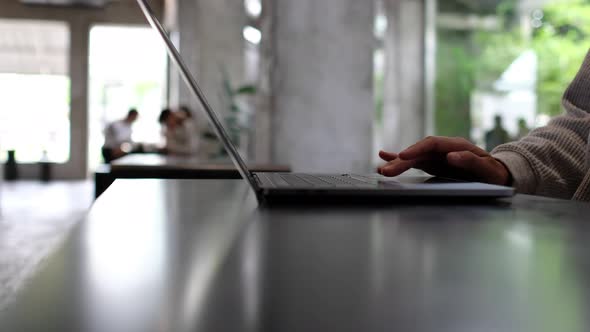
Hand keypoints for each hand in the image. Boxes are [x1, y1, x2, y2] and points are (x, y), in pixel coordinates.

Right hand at [377, 136, 510, 185]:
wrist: (496, 175)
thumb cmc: (493, 173)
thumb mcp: (488, 169)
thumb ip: (470, 161)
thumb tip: (451, 155)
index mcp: (457, 145)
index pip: (432, 144)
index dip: (417, 149)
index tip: (404, 156)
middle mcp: (443, 148)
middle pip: (418, 152)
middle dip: (401, 161)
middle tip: (386, 171)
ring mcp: (437, 156)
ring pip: (413, 158)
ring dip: (396, 163)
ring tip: (381, 170)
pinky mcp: (432, 163)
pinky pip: (413, 161)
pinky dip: (399, 159)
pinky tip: (384, 158)